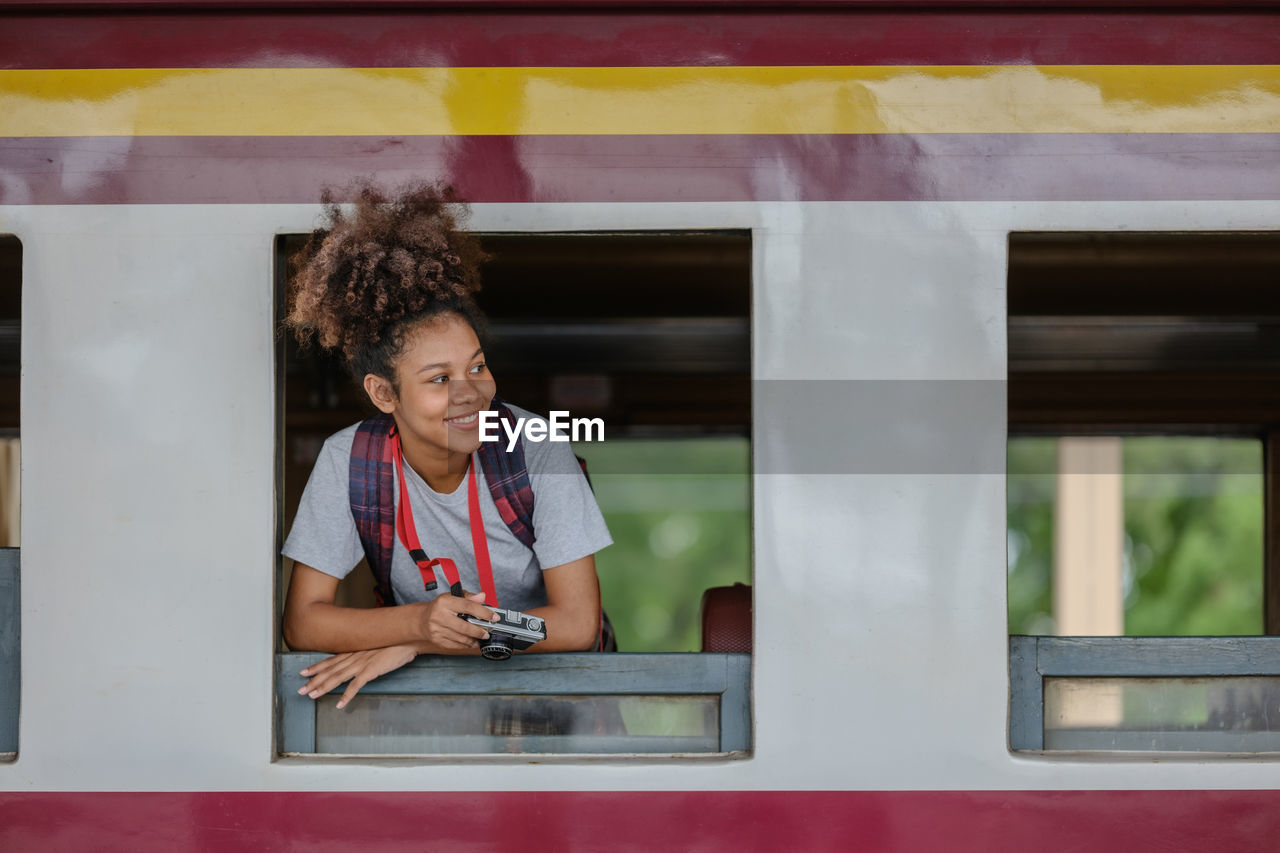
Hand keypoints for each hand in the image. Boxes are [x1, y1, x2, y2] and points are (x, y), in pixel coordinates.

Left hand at [297, 644, 417, 708]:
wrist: (407, 637)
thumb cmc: (395, 640)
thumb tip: (364, 658)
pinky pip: (355, 685)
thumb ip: (367, 652)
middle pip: (330, 670)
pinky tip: (339, 704)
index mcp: (355, 651)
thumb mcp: (376, 644)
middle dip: (314, 680)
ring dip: (323, 687)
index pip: (331, 660)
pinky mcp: (371, 670)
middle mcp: (354, 657)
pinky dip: (346, 695)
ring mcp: (361, 663)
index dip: (316, 667)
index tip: (304, 672)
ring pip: (337, 677)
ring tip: (312, 696)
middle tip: (300, 689)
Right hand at [417, 590, 499, 648]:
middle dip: (479, 631)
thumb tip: (482, 597)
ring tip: (481, 637)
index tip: (494, 617)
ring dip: (474, 639)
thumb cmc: (441, 607)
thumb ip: (469, 597)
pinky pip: (455, 645)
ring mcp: (437, 630)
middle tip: (488, 632)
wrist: (422, 620)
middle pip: (464, 626)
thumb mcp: (453, 597)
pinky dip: (466, 645)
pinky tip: (472, 642)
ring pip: (460, 638)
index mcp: (444, 602)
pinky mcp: (437, 640)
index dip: (483, 612)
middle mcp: (439, 616)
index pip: (468, 606)